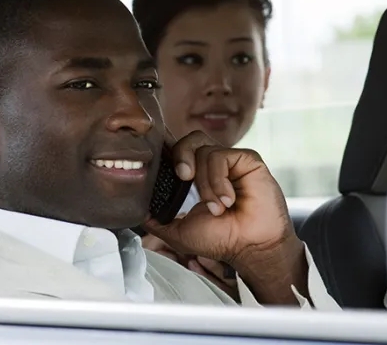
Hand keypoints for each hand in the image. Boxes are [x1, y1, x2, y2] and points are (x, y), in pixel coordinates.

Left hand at [142, 130, 307, 304]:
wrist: (250, 247)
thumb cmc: (221, 239)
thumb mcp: (179, 231)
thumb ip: (156, 220)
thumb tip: (136, 210)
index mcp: (197, 176)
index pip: (178, 151)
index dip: (167, 152)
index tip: (158, 165)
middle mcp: (213, 165)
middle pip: (189, 139)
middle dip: (181, 155)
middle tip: (183, 178)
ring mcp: (231, 161)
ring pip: (205, 150)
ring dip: (205, 183)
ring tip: (217, 207)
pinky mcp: (247, 160)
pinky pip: (223, 156)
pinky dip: (219, 180)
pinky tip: (228, 200)